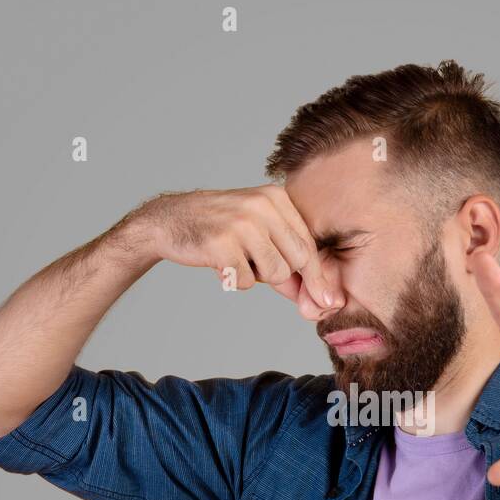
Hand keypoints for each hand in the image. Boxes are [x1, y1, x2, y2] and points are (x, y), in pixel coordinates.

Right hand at [132, 185, 332, 317]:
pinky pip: (245, 281)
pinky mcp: (223, 243)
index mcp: (276, 197)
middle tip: (254, 266)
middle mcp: (262, 206)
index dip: (317, 277)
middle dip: (282, 276)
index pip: (309, 244)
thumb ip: (286, 258)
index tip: (329, 302)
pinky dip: (234, 280)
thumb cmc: (220, 230)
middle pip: (297, 262)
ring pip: (275, 273)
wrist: (169, 220)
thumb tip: (319, 299)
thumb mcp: (257, 232)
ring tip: (236, 259)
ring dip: (255, 277)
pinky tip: (219, 263)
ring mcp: (242, 223)